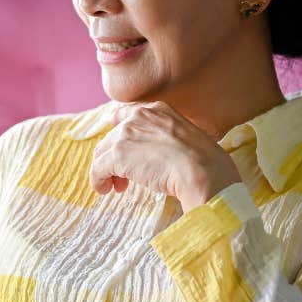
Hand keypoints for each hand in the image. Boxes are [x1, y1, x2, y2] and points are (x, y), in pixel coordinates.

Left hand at [88, 101, 241, 211]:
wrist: (201, 171)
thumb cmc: (204, 163)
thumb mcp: (188, 140)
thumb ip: (169, 141)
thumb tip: (160, 157)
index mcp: (158, 111)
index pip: (126, 114)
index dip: (117, 130)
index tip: (115, 143)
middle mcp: (139, 117)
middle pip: (112, 138)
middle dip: (115, 159)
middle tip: (123, 180)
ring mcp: (126, 134)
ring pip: (103, 153)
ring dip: (106, 171)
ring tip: (117, 188)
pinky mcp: (117, 154)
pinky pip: (98, 169)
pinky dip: (98, 181)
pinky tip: (105, 190)